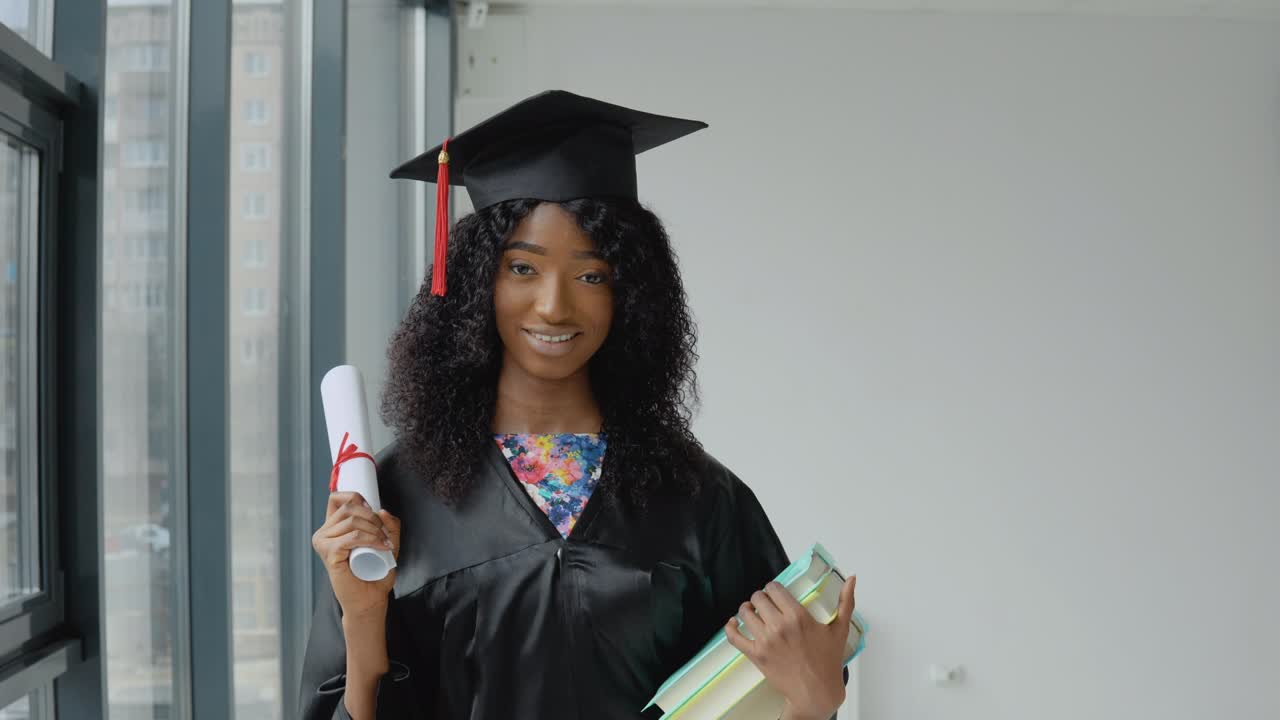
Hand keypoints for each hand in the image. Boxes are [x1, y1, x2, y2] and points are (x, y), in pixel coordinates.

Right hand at [311, 491, 401, 618]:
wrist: (370, 598)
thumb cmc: (375, 573)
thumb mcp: (387, 542)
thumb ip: (390, 526)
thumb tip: (383, 510)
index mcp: (332, 527)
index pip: (336, 498)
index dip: (357, 498)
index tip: (373, 512)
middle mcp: (323, 533)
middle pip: (349, 507)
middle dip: (373, 518)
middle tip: (386, 536)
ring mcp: (323, 543)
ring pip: (352, 521)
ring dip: (375, 530)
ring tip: (385, 544)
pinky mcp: (329, 554)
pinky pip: (351, 537)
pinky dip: (370, 539)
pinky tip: (381, 547)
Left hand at [725, 575, 856, 719]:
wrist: (816, 692)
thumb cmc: (828, 662)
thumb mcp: (840, 629)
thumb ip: (846, 602)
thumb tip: (852, 579)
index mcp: (798, 616)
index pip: (774, 589)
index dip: (772, 588)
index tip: (775, 593)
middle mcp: (779, 626)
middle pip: (758, 598)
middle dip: (760, 598)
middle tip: (764, 604)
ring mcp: (766, 641)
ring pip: (745, 613)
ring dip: (747, 609)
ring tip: (752, 612)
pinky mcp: (756, 655)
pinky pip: (734, 636)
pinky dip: (730, 627)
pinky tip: (733, 623)